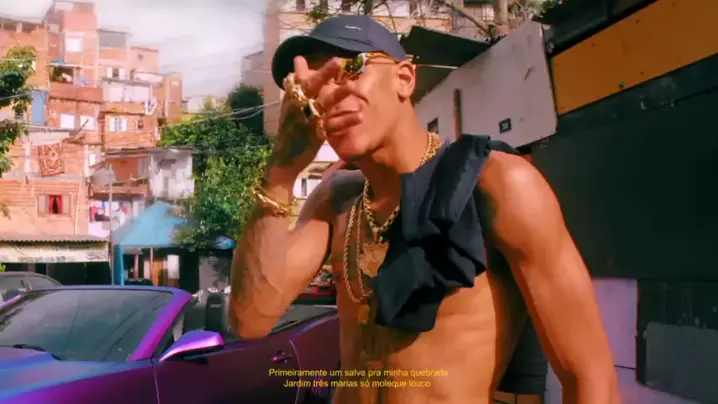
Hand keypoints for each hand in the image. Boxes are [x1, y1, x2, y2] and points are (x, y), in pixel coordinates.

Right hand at [266, 56, 357, 185]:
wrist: (283, 160)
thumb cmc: (290, 130)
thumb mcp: (290, 106)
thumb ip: (296, 84)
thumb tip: (298, 59)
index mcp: (291, 100)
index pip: (302, 81)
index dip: (317, 71)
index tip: (332, 58)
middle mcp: (297, 108)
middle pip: (311, 88)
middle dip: (324, 74)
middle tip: (338, 61)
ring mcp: (306, 121)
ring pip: (323, 105)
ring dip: (338, 95)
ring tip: (353, 86)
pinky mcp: (315, 136)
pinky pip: (332, 126)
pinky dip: (345, 121)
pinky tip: (359, 115)